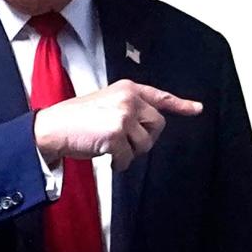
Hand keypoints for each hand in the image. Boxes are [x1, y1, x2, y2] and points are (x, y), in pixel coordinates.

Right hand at [33, 79, 202, 170]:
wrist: (54, 127)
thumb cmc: (77, 118)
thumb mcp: (107, 102)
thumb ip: (129, 108)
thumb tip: (149, 128)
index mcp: (128, 89)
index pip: (160, 96)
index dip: (181, 104)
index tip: (198, 109)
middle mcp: (129, 99)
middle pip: (157, 126)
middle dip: (145, 139)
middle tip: (124, 143)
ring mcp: (124, 116)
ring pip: (145, 144)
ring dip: (130, 152)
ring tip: (110, 146)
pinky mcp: (116, 135)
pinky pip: (129, 158)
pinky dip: (118, 163)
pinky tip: (105, 156)